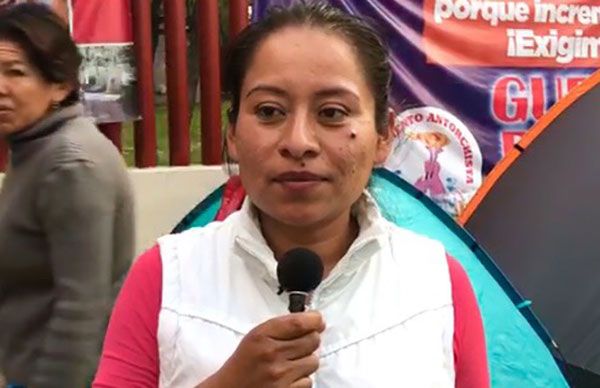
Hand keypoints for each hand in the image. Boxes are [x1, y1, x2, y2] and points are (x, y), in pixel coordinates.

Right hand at [199, 311, 324, 387]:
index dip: (314, 319)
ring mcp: (280, 375)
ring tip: (291, 363)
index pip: (298, 322)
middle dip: (310, 340)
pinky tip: (289, 378)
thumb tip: (314, 322)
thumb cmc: (243, 364)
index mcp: (262, 336)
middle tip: (299, 344)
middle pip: (312, 340)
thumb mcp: (256, 336)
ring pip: (313, 361)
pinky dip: (302, 379)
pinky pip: (308, 381)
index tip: (317, 320)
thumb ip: (282, 327)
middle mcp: (271, 354)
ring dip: (306, 361)